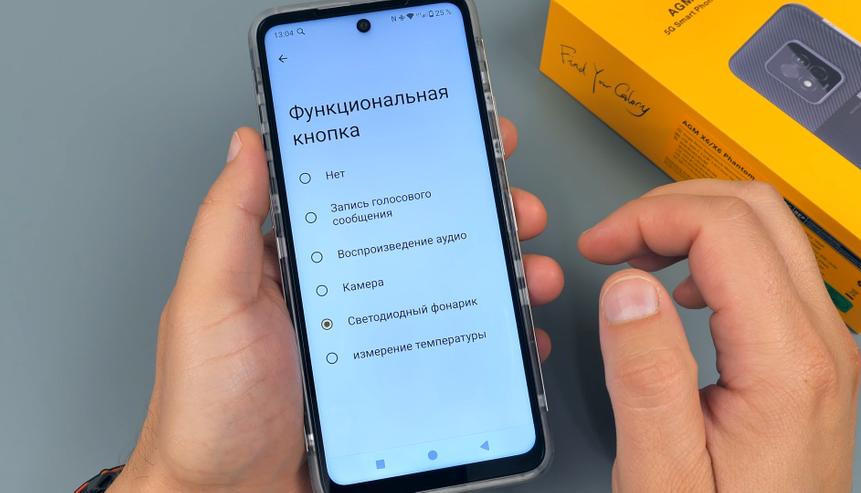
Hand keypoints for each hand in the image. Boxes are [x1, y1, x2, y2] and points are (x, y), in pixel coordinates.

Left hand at [108, 118, 562, 492]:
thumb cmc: (207, 409)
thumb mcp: (209, 303)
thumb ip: (228, 223)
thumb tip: (247, 145)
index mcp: (306, 264)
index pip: (372, 193)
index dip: (422, 163)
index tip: (466, 139)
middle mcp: (349, 295)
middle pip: (428, 238)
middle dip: (485, 214)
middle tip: (518, 207)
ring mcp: (379, 341)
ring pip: (454, 291)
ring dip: (505, 272)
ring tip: (533, 271)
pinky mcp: (400, 386)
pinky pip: (458, 351)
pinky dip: (497, 338)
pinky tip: (519, 332)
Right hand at [579, 180, 860, 492]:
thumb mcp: (662, 469)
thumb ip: (646, 374)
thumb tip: (627, 287)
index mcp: (786, 363)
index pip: (726, 231)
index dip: (650, 218)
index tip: (600, 246)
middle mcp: (817, 342)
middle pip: (755, 211)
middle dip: (670, 207)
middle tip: (613, 240)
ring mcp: (818, 345)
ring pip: (765, 230)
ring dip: (691, 224)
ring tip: (635, 256)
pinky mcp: (805, 354)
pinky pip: (768, 267)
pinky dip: (712, 254)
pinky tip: (675, 289)